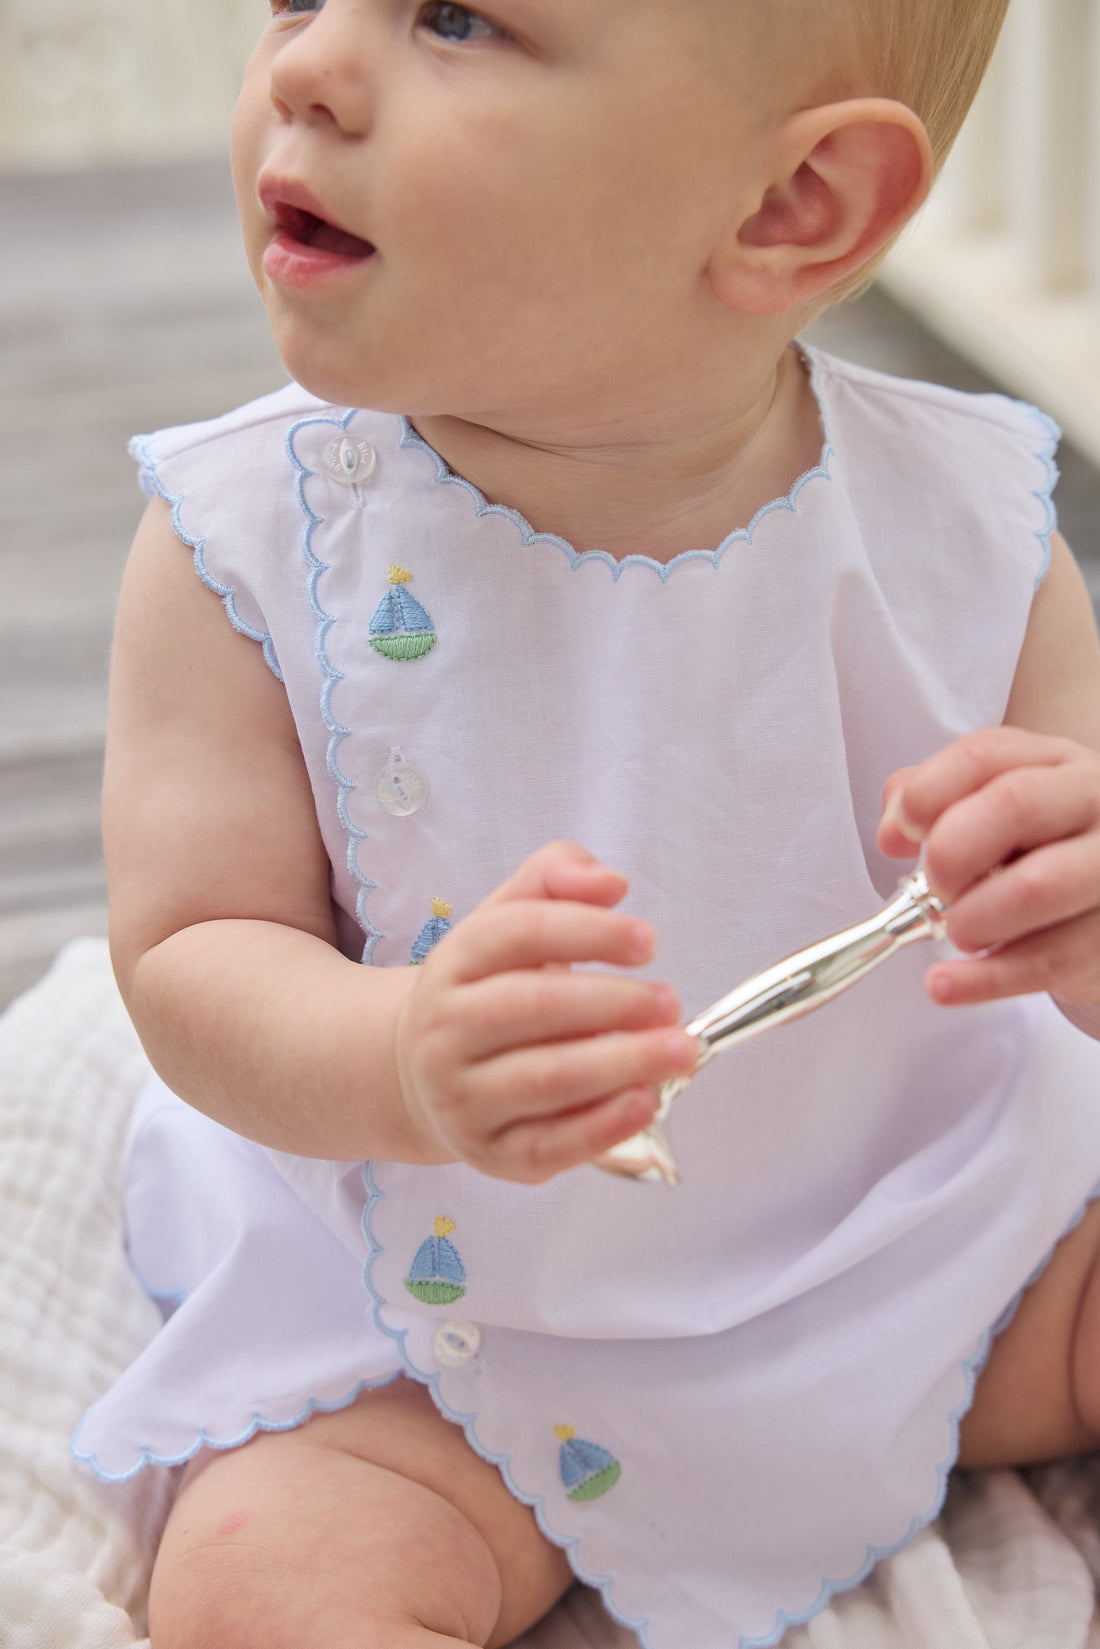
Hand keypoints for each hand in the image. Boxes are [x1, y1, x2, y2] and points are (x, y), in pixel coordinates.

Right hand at [393, 842, 697, 1182]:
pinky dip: (602, 1126)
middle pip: (534, 1007)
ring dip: (622, 1064)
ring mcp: (462, 1096)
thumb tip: (611, 883)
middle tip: (672, 1002)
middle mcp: (446, 1029)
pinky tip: (646, 1102)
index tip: (648, 941)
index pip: (519, 933)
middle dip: (613, 1003)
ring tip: (681, 1051)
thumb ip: (555, 880)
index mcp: (454, 962)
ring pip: (545, 1079)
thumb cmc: (488, 991)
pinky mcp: (488, 1152)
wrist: (421, 1076)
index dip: (589, 932)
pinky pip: (549, 1143)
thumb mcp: (506, 922)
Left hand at [877, 728, 1099, 1008]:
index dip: (928, 793)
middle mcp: (1092, 802)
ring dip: (973, 916)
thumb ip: (933, 802)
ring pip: (1038, 885)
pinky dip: (986, 979)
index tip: (902, 833)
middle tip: (934, 886)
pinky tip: (948, 984)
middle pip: (1014, 804)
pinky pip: (1049, 959)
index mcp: (1053, 764)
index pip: (984, 756)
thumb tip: (894, 831)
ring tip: (955, 932)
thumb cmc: (1041, 851)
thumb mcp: (992, 810)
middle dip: (952, 849)